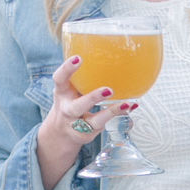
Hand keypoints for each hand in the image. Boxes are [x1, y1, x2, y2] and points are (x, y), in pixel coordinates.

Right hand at [35, 55, 116, 189]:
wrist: (60, 133)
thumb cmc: (70, 102)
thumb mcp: (70, 89)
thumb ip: (83, 77)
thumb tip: (112, 54)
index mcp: (62, 93)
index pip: (59, 79)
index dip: (67, 69)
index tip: (78, 58)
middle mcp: (66, 110)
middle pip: (76, 107)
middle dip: (92, 99)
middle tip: (109, 90)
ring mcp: (76, 125)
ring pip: (93, 121)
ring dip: (110, 112)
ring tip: (126, 104)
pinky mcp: (87, 135)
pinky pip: (104, 126)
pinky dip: (119, 116)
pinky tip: (130, 107)